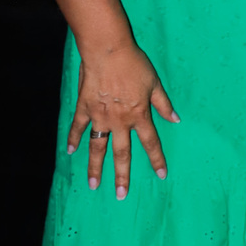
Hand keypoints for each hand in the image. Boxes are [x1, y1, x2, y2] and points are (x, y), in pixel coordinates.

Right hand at [68, 42, 179, 196]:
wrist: (108, 50)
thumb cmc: (134, 64)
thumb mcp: (155, 83)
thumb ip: (163, 104)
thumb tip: (175, 119)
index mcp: (139, 115)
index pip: (151, 143)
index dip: (157, 160)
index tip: (161, 175)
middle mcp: (120, 121)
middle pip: (122, 154)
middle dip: (122, 176)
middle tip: (121, 195)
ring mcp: (100, 116)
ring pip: (98, 147)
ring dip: (95, 167)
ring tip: (93, 185)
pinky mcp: (85, 107)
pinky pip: (78, 127)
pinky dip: (74, 139)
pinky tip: (70, 152)